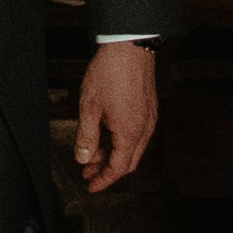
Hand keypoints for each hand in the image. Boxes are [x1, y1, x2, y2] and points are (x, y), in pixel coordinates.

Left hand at [71, 42, 159, 192]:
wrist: (129, 46)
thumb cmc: (111, 72)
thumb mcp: (89, 107)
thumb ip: (86, 136)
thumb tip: (83, 158)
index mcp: (130, 132)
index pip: (118, 168)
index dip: (104, 180)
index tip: (91, 186)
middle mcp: (144, 128)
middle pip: (128, 162)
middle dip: (107, 170)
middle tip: (89, 173)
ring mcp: (149, 118)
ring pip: (133, 148)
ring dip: (113, 154)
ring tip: (93, 154)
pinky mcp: (148, 107)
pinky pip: (137, 134)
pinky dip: (121, 141)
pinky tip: (106, 135)